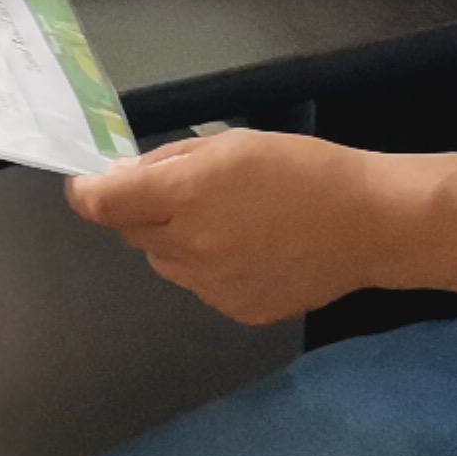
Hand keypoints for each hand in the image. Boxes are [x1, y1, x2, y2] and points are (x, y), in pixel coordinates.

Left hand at [66, 127, 392, 325]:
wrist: (368, 223)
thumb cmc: (302, 169)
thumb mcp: (231, 145)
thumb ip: (168, 163)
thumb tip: (120, 178)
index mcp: (187, 196)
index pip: (105, 205)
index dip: (87, 193)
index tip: (88, 185)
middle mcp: (190, 247)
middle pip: (133, 233)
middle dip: (143, 211)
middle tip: (186, 192)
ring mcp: (212, 286)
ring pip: (165, 262)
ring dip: (176, 241)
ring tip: (229, 221)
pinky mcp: (235, 310)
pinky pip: (200, 285)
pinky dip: (209, 267)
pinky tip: (251, 250)